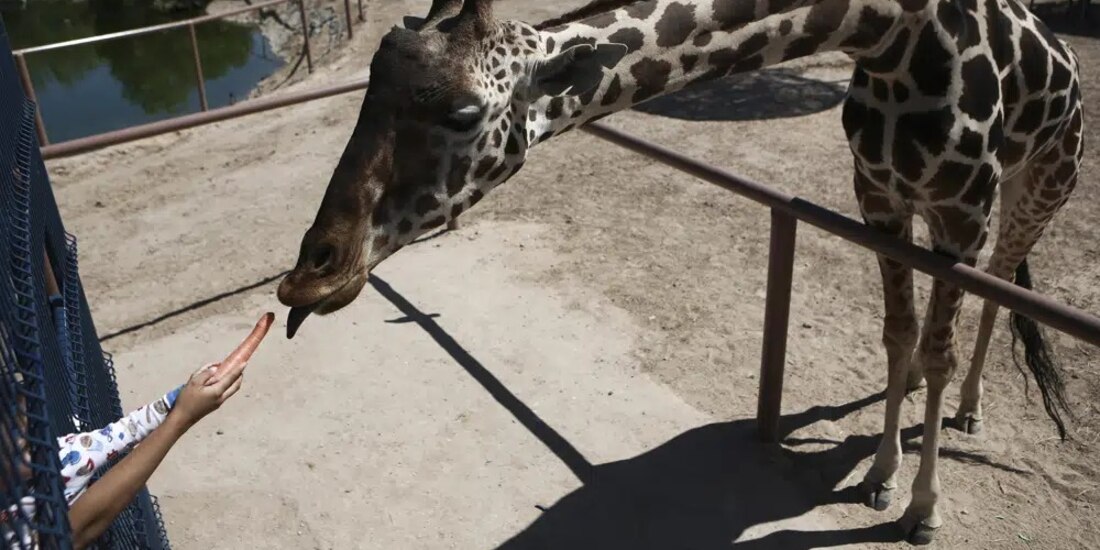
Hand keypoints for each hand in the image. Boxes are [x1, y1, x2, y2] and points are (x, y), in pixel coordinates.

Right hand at [170, 312, 273, 426]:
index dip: (238, 370)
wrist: (182, 418)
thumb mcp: (193, 382)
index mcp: (217, 392)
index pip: (231, 378)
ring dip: (234, 381)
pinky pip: (225, 393)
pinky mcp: (215, 406)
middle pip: (236, 386)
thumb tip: (215, 368)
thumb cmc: (186, 400)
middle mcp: (221, 398)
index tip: (245, 362)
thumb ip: (205, 373)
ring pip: (231, 390)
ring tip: (231, 372)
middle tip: (240, 367)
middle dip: (239, 376)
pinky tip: (221, 381)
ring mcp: (218, 403)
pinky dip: (227, 386)